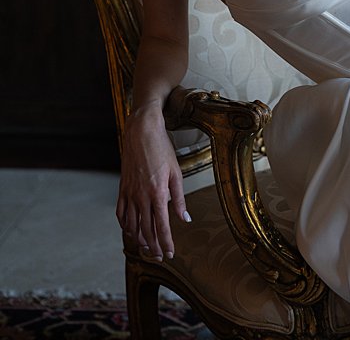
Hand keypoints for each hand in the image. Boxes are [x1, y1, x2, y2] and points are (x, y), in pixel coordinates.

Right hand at [116, 112, 187, 260]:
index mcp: (157, 194)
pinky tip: (131, 232)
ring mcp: (129, 194)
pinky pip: (121, 213)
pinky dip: (125, 226)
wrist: (141, 134)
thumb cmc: (162, 151)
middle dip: (153, 246)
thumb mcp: (177, 174)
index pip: (162, 225)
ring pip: (132, 224)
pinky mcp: (122, 190)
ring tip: (146, 250)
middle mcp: (141, 197)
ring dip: (139, 239)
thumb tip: (185, 219)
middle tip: (160, 257)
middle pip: (146, 229)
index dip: (166, 242)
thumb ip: (179, 199)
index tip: (170, 254)